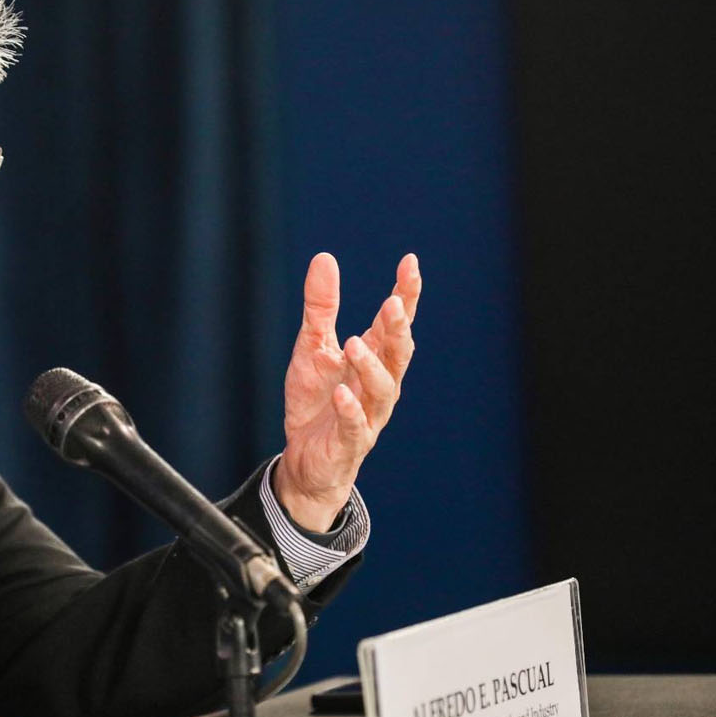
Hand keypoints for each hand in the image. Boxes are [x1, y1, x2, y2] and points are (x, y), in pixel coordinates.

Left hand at [273, 253, 420, 531]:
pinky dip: (350, 409)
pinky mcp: (350, 442)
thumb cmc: (316, 400)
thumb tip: (325, 257)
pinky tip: (341, 394)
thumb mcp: (312, 346)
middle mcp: (379, 384)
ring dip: (371, 365)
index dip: (407, 294)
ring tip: (354, 343)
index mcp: (373, 358)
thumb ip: (321, 307)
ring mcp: (369, 414)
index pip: (395, 323)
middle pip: (398, 353)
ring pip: (383, 389)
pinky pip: (356, 425)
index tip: (410, 263)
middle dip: (398, 328)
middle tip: (393, 302)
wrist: (304, 459)